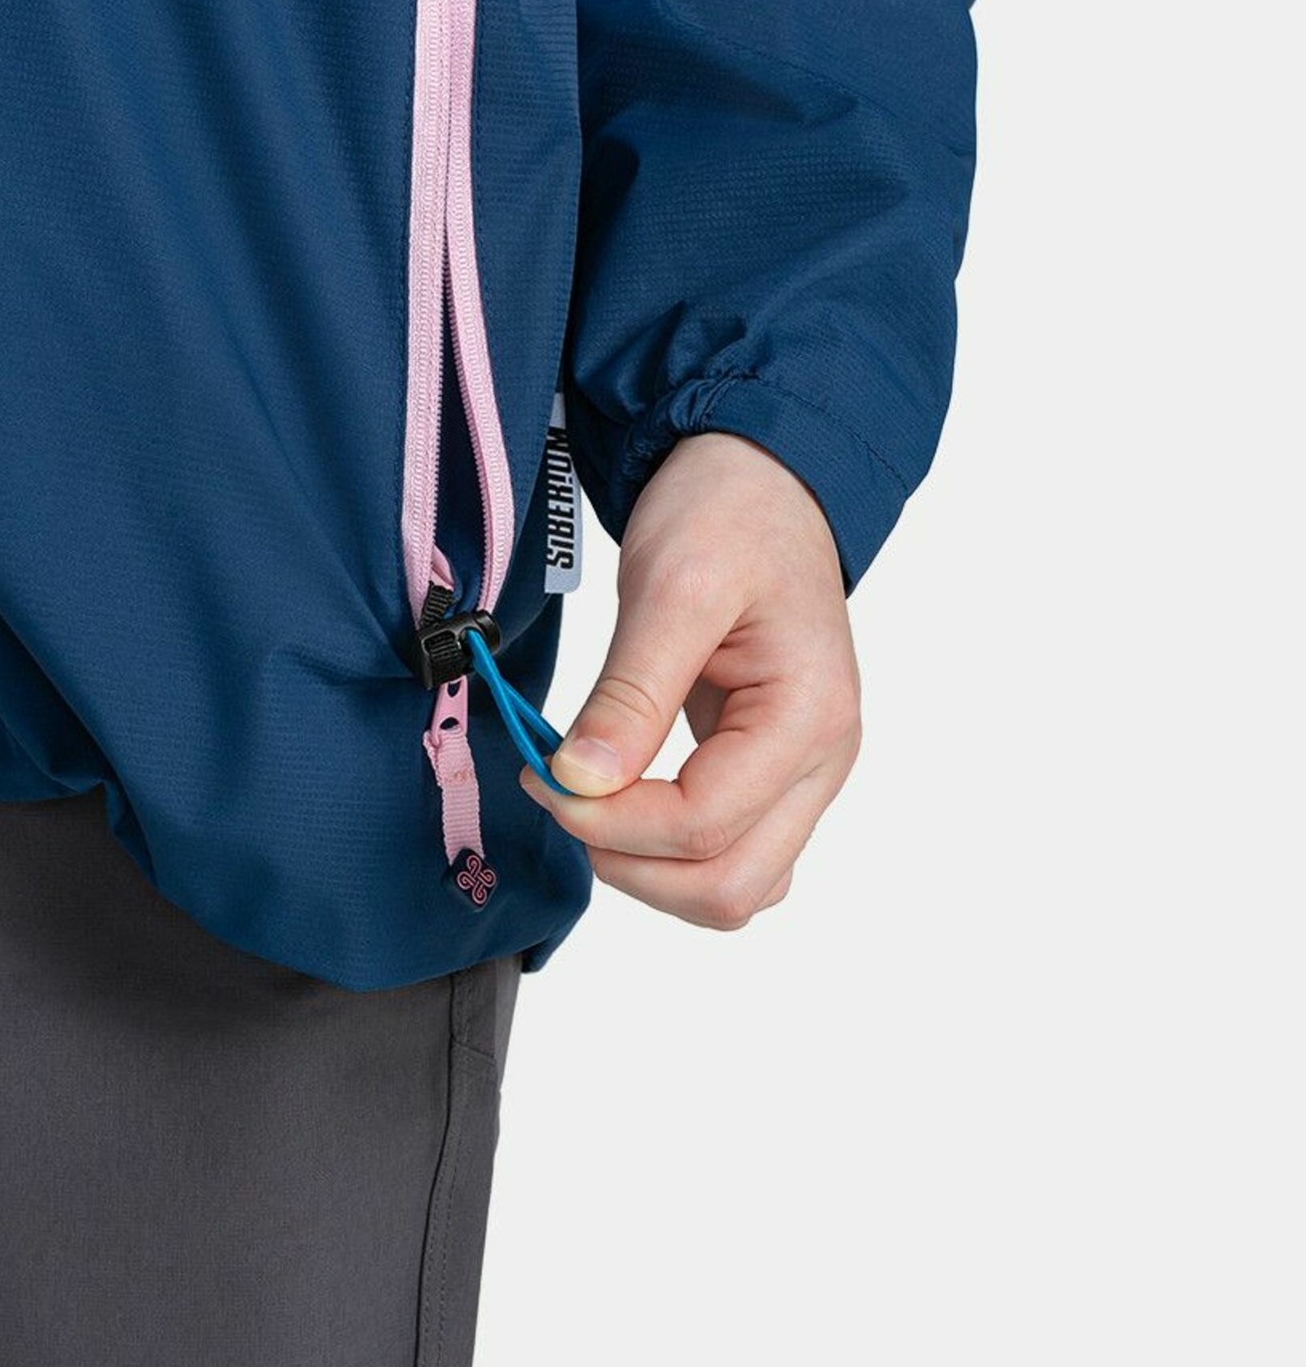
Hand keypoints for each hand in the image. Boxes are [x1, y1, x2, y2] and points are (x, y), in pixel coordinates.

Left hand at [521, 431, 860, 928]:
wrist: (764, 478)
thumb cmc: (729, 513)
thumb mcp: (672, 585)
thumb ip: (630, 693)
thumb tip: (580, 784)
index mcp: (810, 717)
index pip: (703, 827)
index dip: (608, 820)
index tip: (542, 773)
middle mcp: (823, 762)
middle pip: (729, 887)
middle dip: (630, 862)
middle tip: (561, 795)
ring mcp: (805, 774)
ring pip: (735, 888)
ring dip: (651, 871)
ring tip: (590, 801)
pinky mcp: (775, 771)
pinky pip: (733, 853)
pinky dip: (672, 852)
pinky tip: (624, 801)